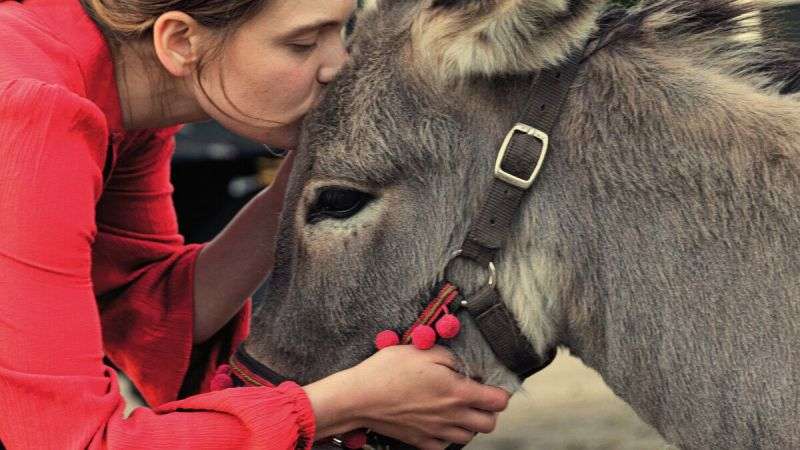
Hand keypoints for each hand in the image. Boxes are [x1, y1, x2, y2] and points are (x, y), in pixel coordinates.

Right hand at [345, 345, 508, 448]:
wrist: (360, 397)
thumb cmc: (389, 371)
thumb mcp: (424, 351)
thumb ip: (451, 358)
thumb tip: (465, 367)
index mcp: (457, 393)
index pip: (499, 402)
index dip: (499, 392)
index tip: (489, 384)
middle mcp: (452, 416)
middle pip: (489, 424)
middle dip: (488, 410)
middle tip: (476, 396)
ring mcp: (436, 432)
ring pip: (469, 437)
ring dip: (469, 423)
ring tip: (456, 408)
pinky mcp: (420, 441)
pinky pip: (444, 446)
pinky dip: (447, 436)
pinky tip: (438, 421)